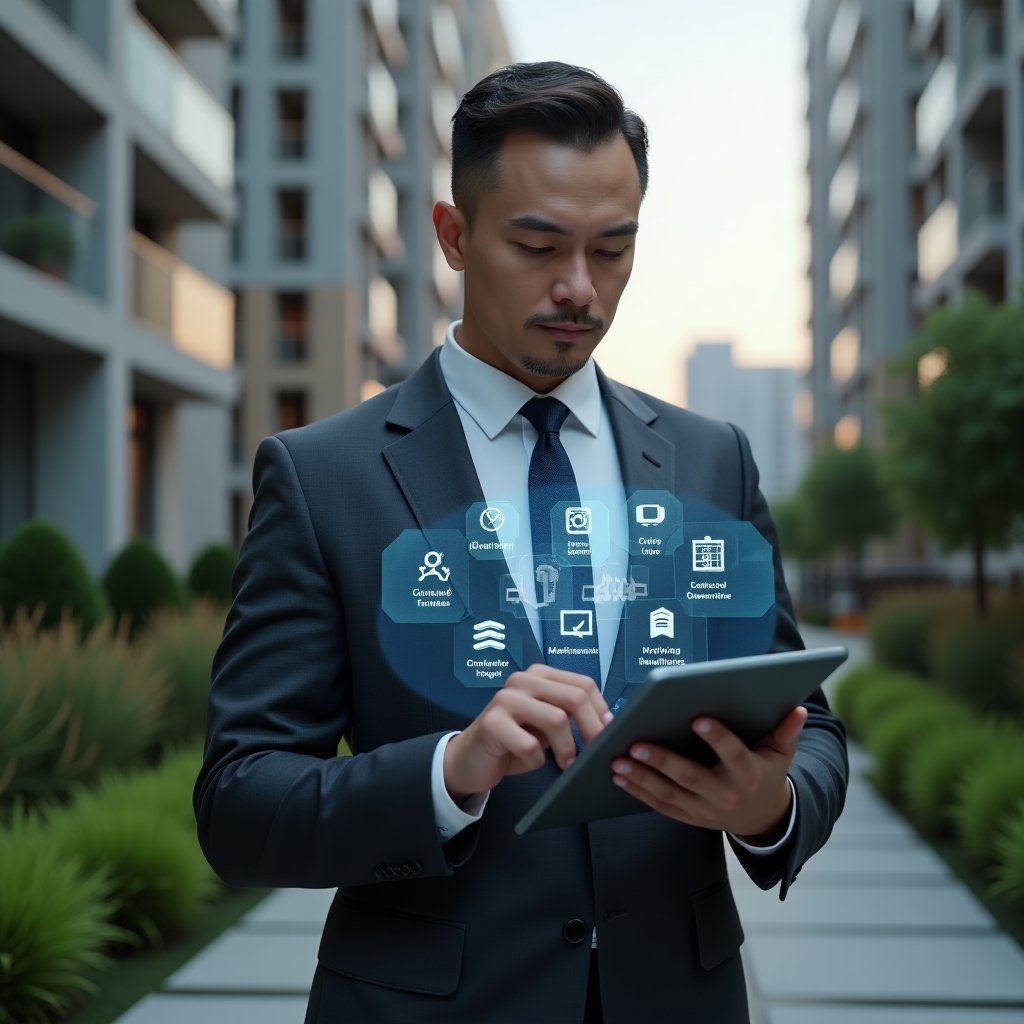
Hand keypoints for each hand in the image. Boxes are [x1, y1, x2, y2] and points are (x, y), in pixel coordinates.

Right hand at [444, 664, 610, 802]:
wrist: (470, 758)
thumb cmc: (515, 741)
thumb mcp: (546, 723)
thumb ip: (570, 715)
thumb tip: (609, 724)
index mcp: (540, 675)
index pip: (584, 684)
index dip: (602, 710)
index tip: (610, 734)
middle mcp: (523, 680)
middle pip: (575, 698)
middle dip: (592, 730)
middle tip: (596, 754)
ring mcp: (505, 699)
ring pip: (556, 719)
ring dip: (568, 750)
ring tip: (567, 765)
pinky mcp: (492, 723)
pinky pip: (530, 745)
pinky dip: (537, 760)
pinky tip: (529, 761)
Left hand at [610, 706, 807, 840]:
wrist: (763, 818)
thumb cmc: (766, 773)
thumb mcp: (780, 754)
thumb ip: (786, 731)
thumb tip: (798, 708)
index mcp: (748, 773)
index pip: (732, 754)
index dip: (717, 737)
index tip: (698, 718)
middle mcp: (725, 794)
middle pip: (691, 778)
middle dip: (663, 760)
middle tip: (636, 742)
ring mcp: (705, 810)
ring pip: (670, 794)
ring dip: (641, 778)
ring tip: (617, 760)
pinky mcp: (689, 817)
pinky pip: (661, 806)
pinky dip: (638, 792)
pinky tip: (619, 776)